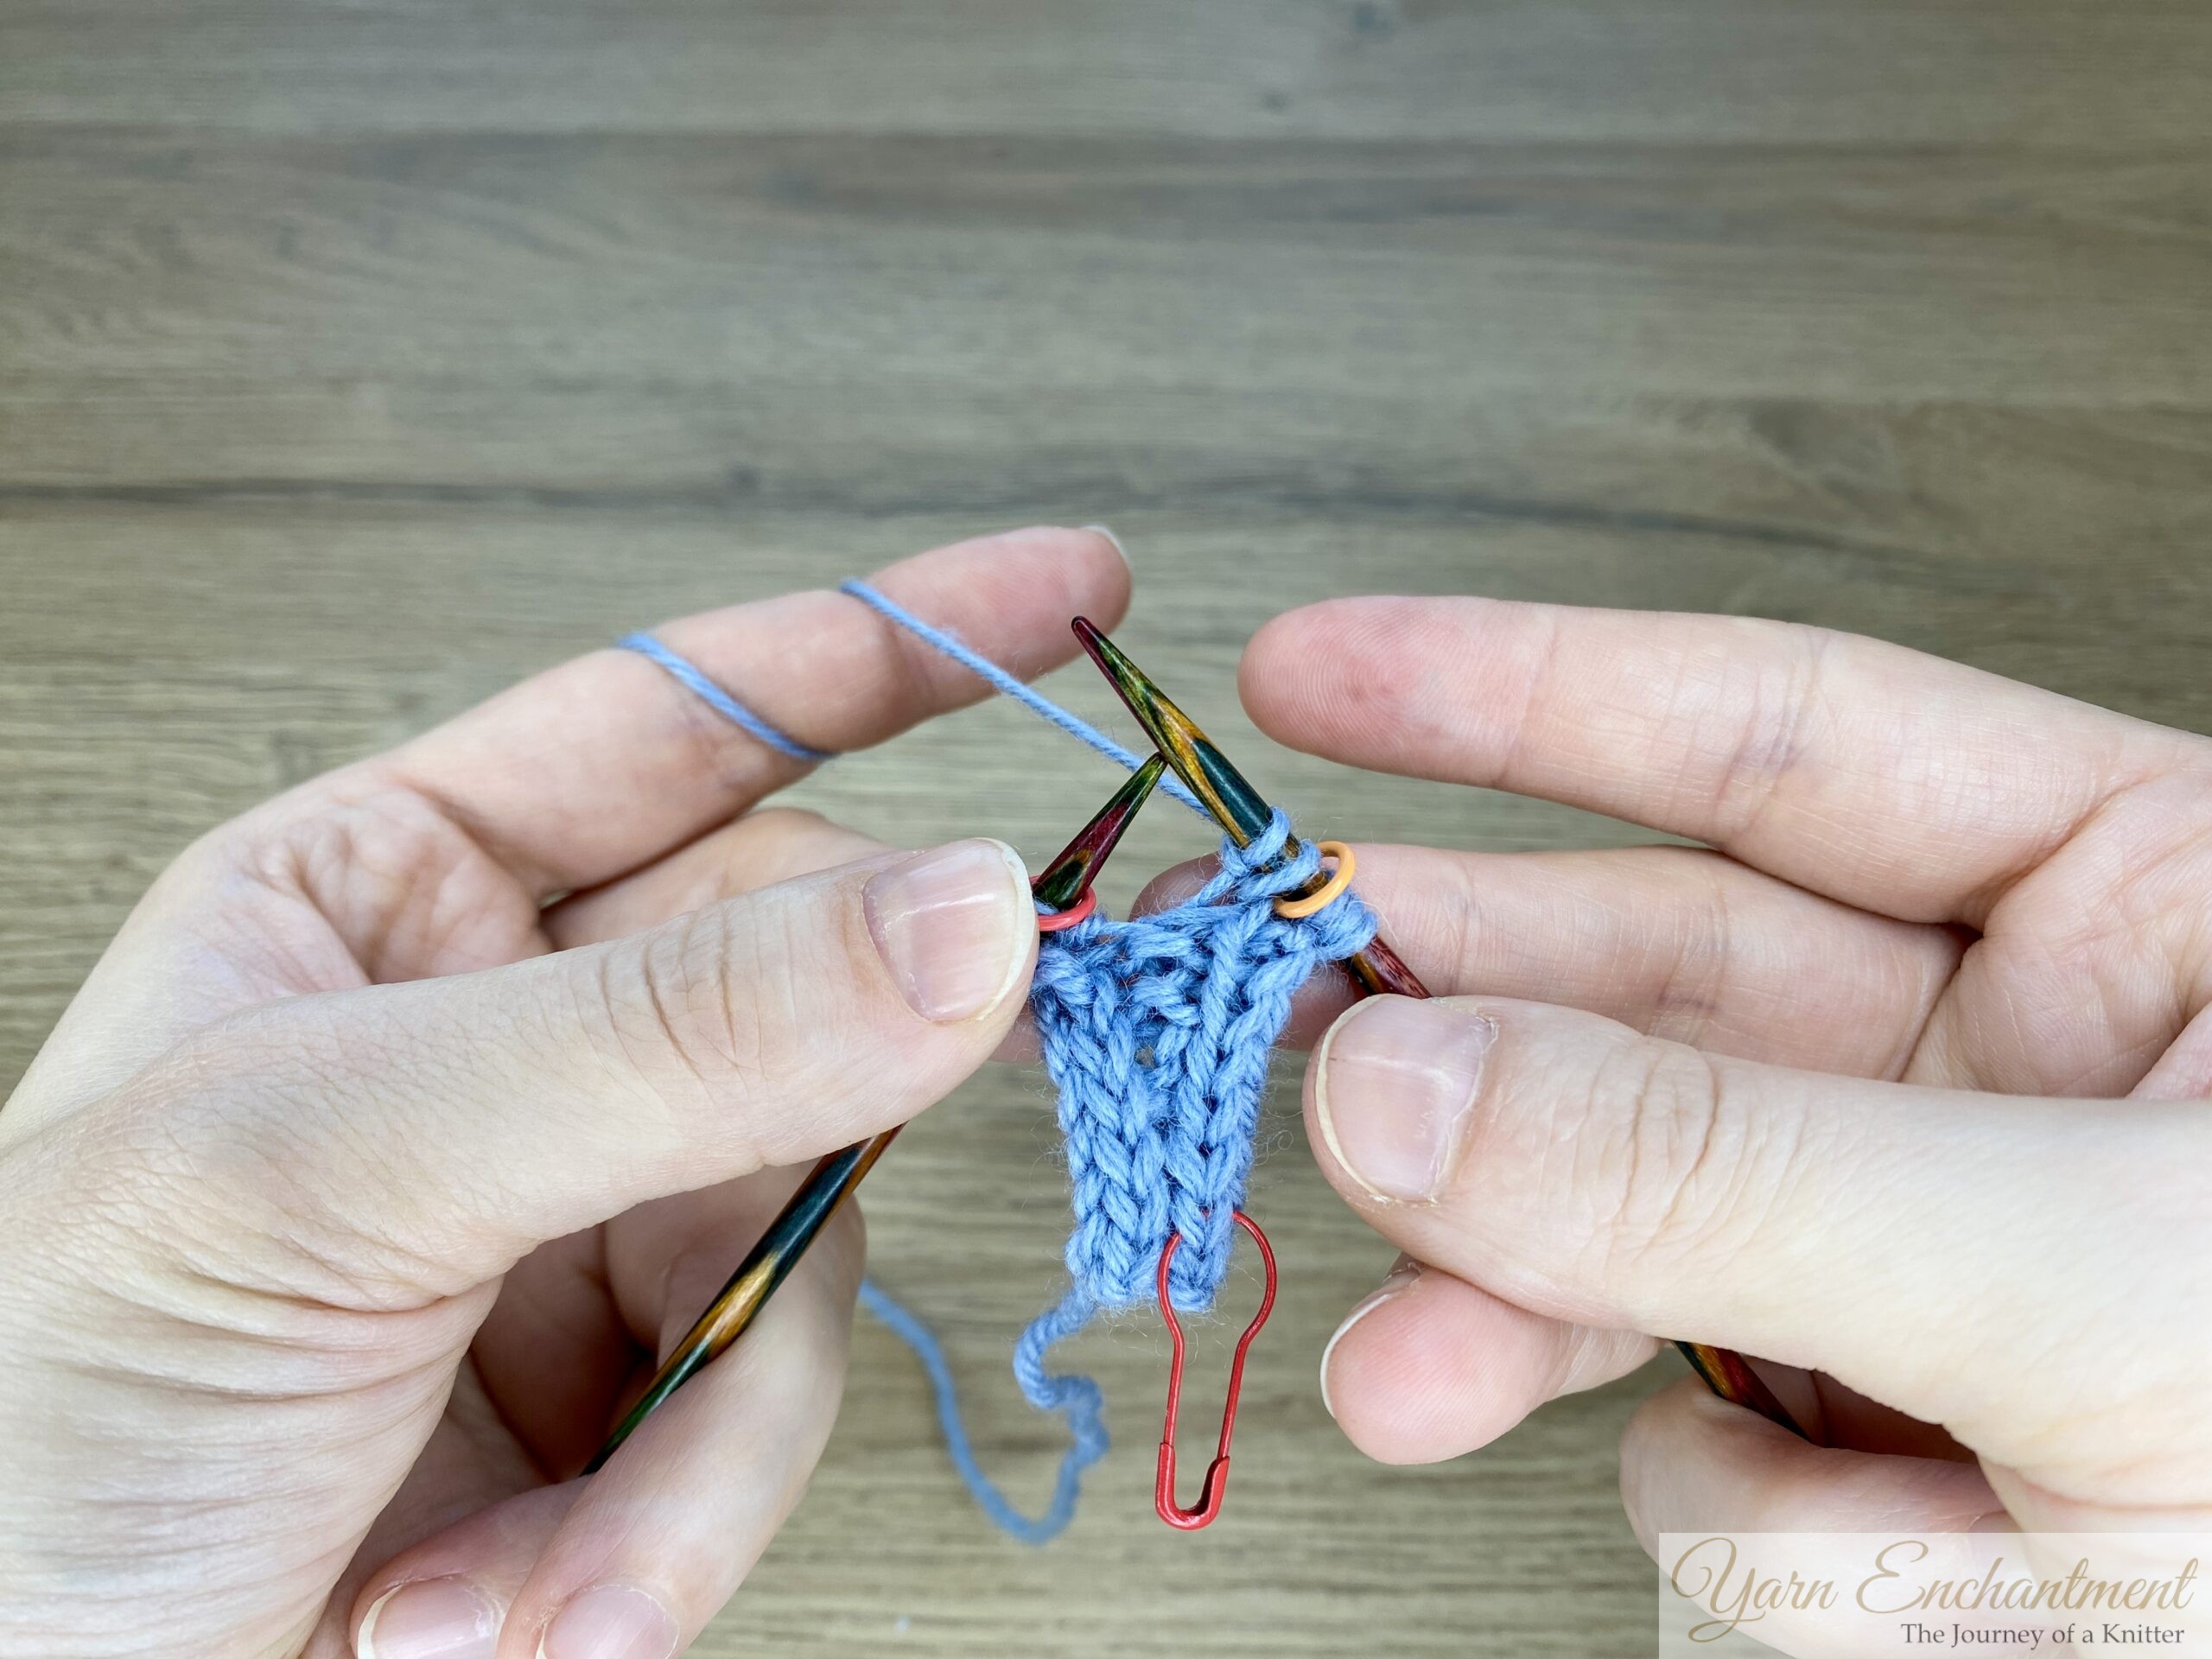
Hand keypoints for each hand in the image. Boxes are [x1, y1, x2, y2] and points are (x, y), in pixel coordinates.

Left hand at [0, 528, 1128, 1658]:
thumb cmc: (20, 1427)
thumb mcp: (329, 1169)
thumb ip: (665, 1036)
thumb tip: (970, 914)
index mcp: (383, 901)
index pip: (681, 720)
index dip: (886, 648)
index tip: (1076, 597)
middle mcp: (503, 1045)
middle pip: (801, 980)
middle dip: (859, 1084)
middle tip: (1017, 1045)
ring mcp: (577, 1225)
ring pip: (812, 1226)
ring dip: (713, 1414)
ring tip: (558, 1553)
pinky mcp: (623, 1407)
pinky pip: (764, 1412)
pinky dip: (674, 1529)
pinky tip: (517, 1616)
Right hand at [1237, 596, 2210, 1543]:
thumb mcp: (2105, 1285)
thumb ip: (1734, 1170)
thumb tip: (1400, 1073)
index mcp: (2155, 909)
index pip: (1783, 740)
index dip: (1522, 693)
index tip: (1313, 675)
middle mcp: (2022, 1064)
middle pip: (1652, 986)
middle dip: (1454, 1024)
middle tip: (1262, 1017)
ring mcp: (1930, 1249)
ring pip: (1631, 1215)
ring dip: (1510, 1298)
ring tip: (1410, 1376)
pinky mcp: (1879, 1428)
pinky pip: (1697, 1418)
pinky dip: (1713, 1491)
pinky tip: (1848, 1557)